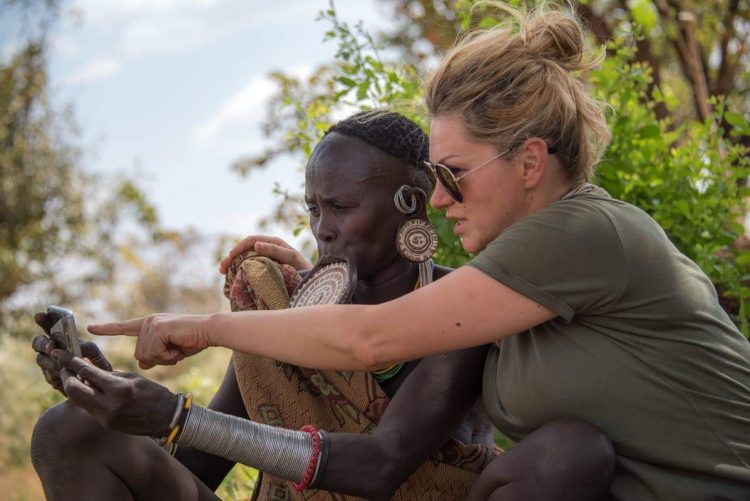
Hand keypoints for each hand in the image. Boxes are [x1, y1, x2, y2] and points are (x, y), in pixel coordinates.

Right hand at [32, 312, 111, 394]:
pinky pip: (48, 375)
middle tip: (51, 347)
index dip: (44, 319)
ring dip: (49, 361)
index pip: (50, 326)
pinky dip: (55, 376)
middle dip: (43, 343)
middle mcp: (53, 349)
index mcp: (63, 338)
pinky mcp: (52, 378)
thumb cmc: (97, 368)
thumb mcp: (96, 357)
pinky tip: (64, 377)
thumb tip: (79, 347)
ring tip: (60, 365)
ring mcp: (50, 364)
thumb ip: (89, 350)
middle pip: (39, 341)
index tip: (40, 314)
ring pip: (41, 358)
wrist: (97, 389)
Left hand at [52, 349, 177, 435]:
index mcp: (119, 388)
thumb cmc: (153, 393)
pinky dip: (84, 397)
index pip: (86, 372)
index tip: (61, 354)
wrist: (167, 418)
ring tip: (73, 377)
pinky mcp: (106, 424)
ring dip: (73, 388)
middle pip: (73, 390)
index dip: (71, 362)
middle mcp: (109, 405)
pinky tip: (87, 390)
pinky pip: (88, 408)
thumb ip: (109, 374)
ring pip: (77, 401)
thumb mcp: (132, 378)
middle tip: (64, 367)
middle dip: (65, 376)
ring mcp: (106, 417)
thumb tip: (89, 369)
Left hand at [88, 313, 210, 369]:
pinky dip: (168, 355)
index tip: (90, 328)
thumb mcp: (170, 351)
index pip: (124, 327)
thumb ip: (155, 355)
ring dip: (165, 357)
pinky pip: (155, 353)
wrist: (209, 331)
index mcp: (149, 325)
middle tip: (176, 350)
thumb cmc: (193, 340)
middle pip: (140, 355)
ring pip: (147, 356)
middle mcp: (147, 322)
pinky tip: (178, 345)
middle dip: (159, 359)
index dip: (107, 329)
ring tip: (178, 346)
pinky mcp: (157, 328)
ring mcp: (151, 324)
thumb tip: (143, 364)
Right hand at [219, 235, 311, 273]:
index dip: (239, 247)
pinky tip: (232, 279)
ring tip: (223, 273)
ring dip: (232, 265)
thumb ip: (275, 251)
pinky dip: (239, 273)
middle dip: (231, 257)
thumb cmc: (303, 268)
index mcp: (272, 243)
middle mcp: (267, 250)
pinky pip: (249, 269)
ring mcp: (264, 261)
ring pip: (244, 260)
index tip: (231, 257)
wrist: (310, 282)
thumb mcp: (290, 258)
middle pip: (244, 250)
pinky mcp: (264, 271)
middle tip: (222, 268)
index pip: (251, 241)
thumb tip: (256, 244)